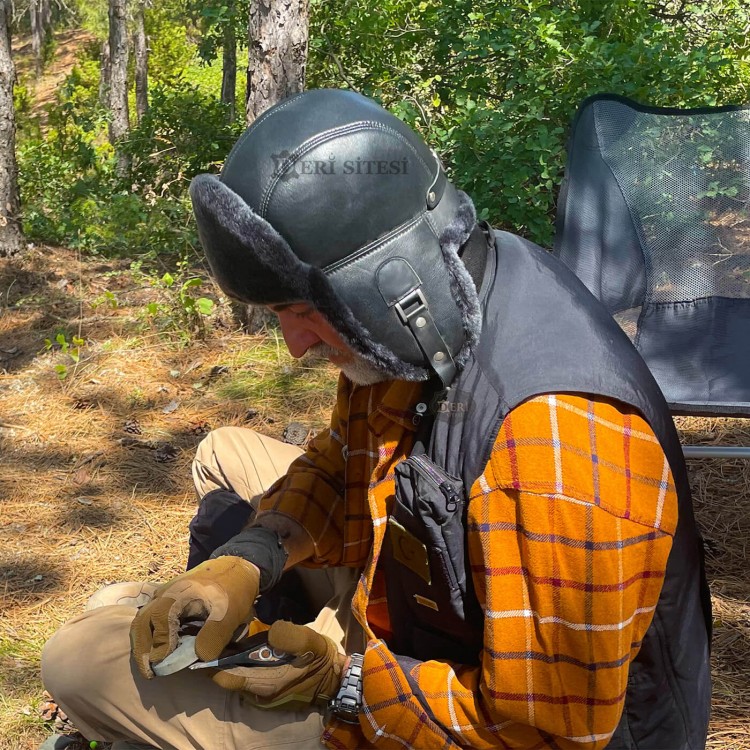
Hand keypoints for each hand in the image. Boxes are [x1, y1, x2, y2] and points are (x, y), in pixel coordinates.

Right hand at [130, 556, 259, 678]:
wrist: (236, 569)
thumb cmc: (233, 591)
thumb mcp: (230, 614)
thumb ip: (215, 635)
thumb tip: (198, 657)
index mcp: (179, 593)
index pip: (159, 619)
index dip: (159, 643)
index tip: (164, 662)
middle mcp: (165, 593)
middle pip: (142, 622)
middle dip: (142, 649)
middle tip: (149, 673)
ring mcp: (163, 595)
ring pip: (143, 620)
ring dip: (144, 643)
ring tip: (152, 665)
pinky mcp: (166, 599)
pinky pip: (150, 618)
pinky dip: (150, 635)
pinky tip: (160, 650)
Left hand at [212, 620, 344, 707]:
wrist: (335, 680)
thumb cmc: (322, 663)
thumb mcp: (313, 644)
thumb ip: (293, 637)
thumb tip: (272, 632)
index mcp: (265, 684)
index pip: (225, 678)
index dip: (211, 662)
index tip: (203, 641)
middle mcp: (257, 692)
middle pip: (226, 676)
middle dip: (217, 657)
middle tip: (209, 631)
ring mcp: (260, 692)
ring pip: (234, 675)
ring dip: (227, 659)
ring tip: (220, 634)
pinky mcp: (265, 687)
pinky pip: (244, 675)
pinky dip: (238, 662)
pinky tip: (239, 644)